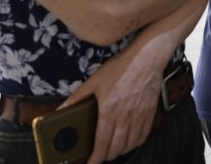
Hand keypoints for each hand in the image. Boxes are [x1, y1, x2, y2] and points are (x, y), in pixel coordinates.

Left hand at [61, 48, 164, 163]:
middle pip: (117, 147)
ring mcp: (140, 115)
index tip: (91, 163)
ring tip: (113, 150)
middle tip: (100, 155)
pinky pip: (143, 135)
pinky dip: (135, 143)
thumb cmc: (120, 68)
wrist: (147, 58)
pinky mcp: (150, 112)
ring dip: (121, 151)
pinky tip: (130, 141)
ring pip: (130, 144)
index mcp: (109, 110)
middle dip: (107, 156)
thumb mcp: (94, 81)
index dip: (96, 158)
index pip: (102, 142)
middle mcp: (125, 116)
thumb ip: (76, 98)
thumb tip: (60, 110)